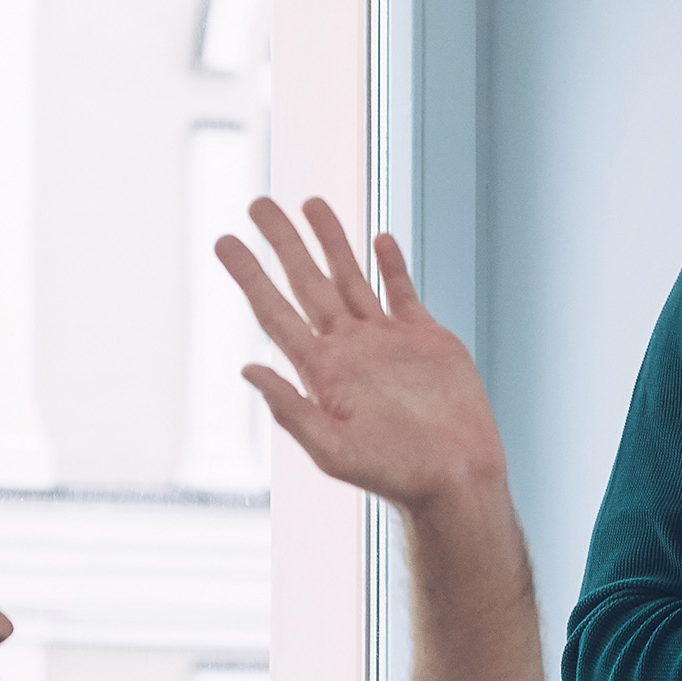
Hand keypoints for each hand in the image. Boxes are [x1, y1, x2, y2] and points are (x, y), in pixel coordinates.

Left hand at [216, 197, 507, 512]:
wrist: (457, 479)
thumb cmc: (394, 474)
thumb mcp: (332, 449)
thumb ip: (291, 408)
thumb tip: (246, 369)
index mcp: (321, 371)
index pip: (275, 311)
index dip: (249, 275)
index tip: (225, 240)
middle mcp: (348, 349)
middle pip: (307, 281)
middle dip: (283, 241)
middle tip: (258, 202)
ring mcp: (386, 341)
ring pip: (351, 277)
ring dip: (331, 240)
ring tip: (311, 202)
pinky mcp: (427, 339)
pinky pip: (403, 292)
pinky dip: (391, 265)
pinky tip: (378, 240)